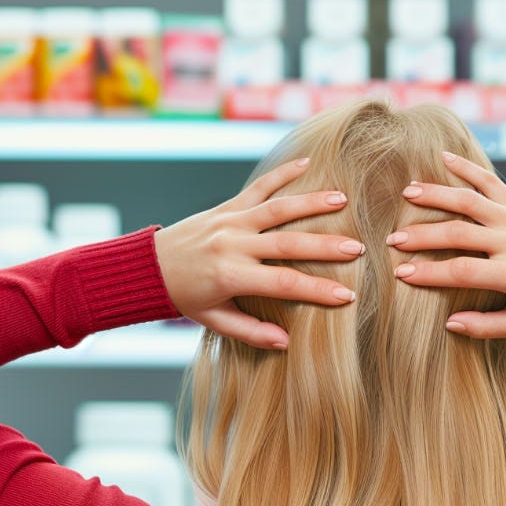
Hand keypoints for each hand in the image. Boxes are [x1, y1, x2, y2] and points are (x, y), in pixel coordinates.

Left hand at [155, 156, 363, 349]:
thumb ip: (250, 331)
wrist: (148, 267)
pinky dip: (282, 173)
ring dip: (311, 202)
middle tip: (358, 249)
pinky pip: (258, 187)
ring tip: (342, 201)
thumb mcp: (214, 320)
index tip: (347, 296)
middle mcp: (233, 244)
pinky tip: (308, 163)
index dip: (317, 290)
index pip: (284, 283)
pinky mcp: (227, 206)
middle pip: (288, 244)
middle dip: (325, 247)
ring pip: (277, 208)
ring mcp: (231, 221)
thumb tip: (285, 342)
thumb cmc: (185, 298)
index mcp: (232, 276)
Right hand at [388, 151, 505, 338]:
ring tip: (406, 195)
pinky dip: (466, 167)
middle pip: (458, 233)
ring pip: (470, 200)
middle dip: (421, 236)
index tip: (401, 274)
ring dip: (435, 195)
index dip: (428, 273)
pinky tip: (442, 157)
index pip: (462, 271)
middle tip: (393, 240)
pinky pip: (491, 181)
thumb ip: (488, 327)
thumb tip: (449, 323)